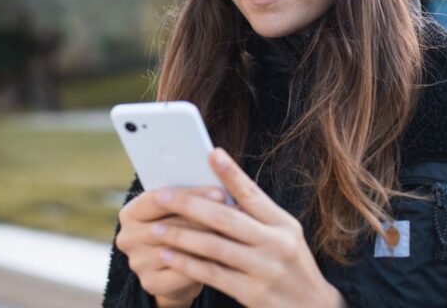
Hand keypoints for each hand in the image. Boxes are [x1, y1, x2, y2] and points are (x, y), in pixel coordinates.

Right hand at [115, 185, 228, 304]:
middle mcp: (127, 238)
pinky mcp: (151, 284)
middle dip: (204, 217)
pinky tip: (224, 256)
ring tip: (234, 232)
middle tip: (234, 213)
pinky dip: (205, 263)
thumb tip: (219, 184)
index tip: (220, 192)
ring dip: (208, 240)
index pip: (156, 199)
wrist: (176, 267)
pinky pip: (183, 272)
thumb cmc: (180, 228)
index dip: (189, 195)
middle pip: (169, 224)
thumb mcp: (177, 210)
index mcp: (130, 213)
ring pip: (179, 248)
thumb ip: (187, 198)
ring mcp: (137, 263)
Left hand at [149, 147, 344, 307]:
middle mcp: (277, 244)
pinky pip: (213, 275)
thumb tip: (218, 191)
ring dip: (181, 236)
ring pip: (214, 246)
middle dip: (189, 204)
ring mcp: (265, 270)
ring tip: (156, 228)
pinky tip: (169, 256)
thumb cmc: (291, 267)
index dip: (231, 173)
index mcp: (284, 224)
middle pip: (226, 218)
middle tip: (161, 195)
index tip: (211, 153)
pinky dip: (187, 264)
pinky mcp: (253, 294)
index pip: (252, 194)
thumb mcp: (284, 236)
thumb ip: (256, 217)